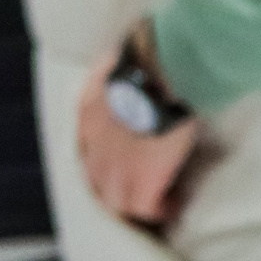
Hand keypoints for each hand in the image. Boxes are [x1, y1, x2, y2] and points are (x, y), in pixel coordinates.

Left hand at [77, 50, 200, 229]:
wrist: (161, 70)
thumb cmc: (151, 56)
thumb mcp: (128, 59)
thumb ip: (132, 65)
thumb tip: (145, 50)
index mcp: (90, 111)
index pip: (89, 144)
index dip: (106, 158)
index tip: (125, 159)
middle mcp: (96, 143)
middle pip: (97, 180)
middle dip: (116, 189)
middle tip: (139, 192)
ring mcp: (115, 164)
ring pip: (115, 200)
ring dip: (135, 203)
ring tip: (155, 204)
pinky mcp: (141, 179)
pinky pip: (145, 208)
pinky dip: (158, 209)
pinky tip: (171, 207)